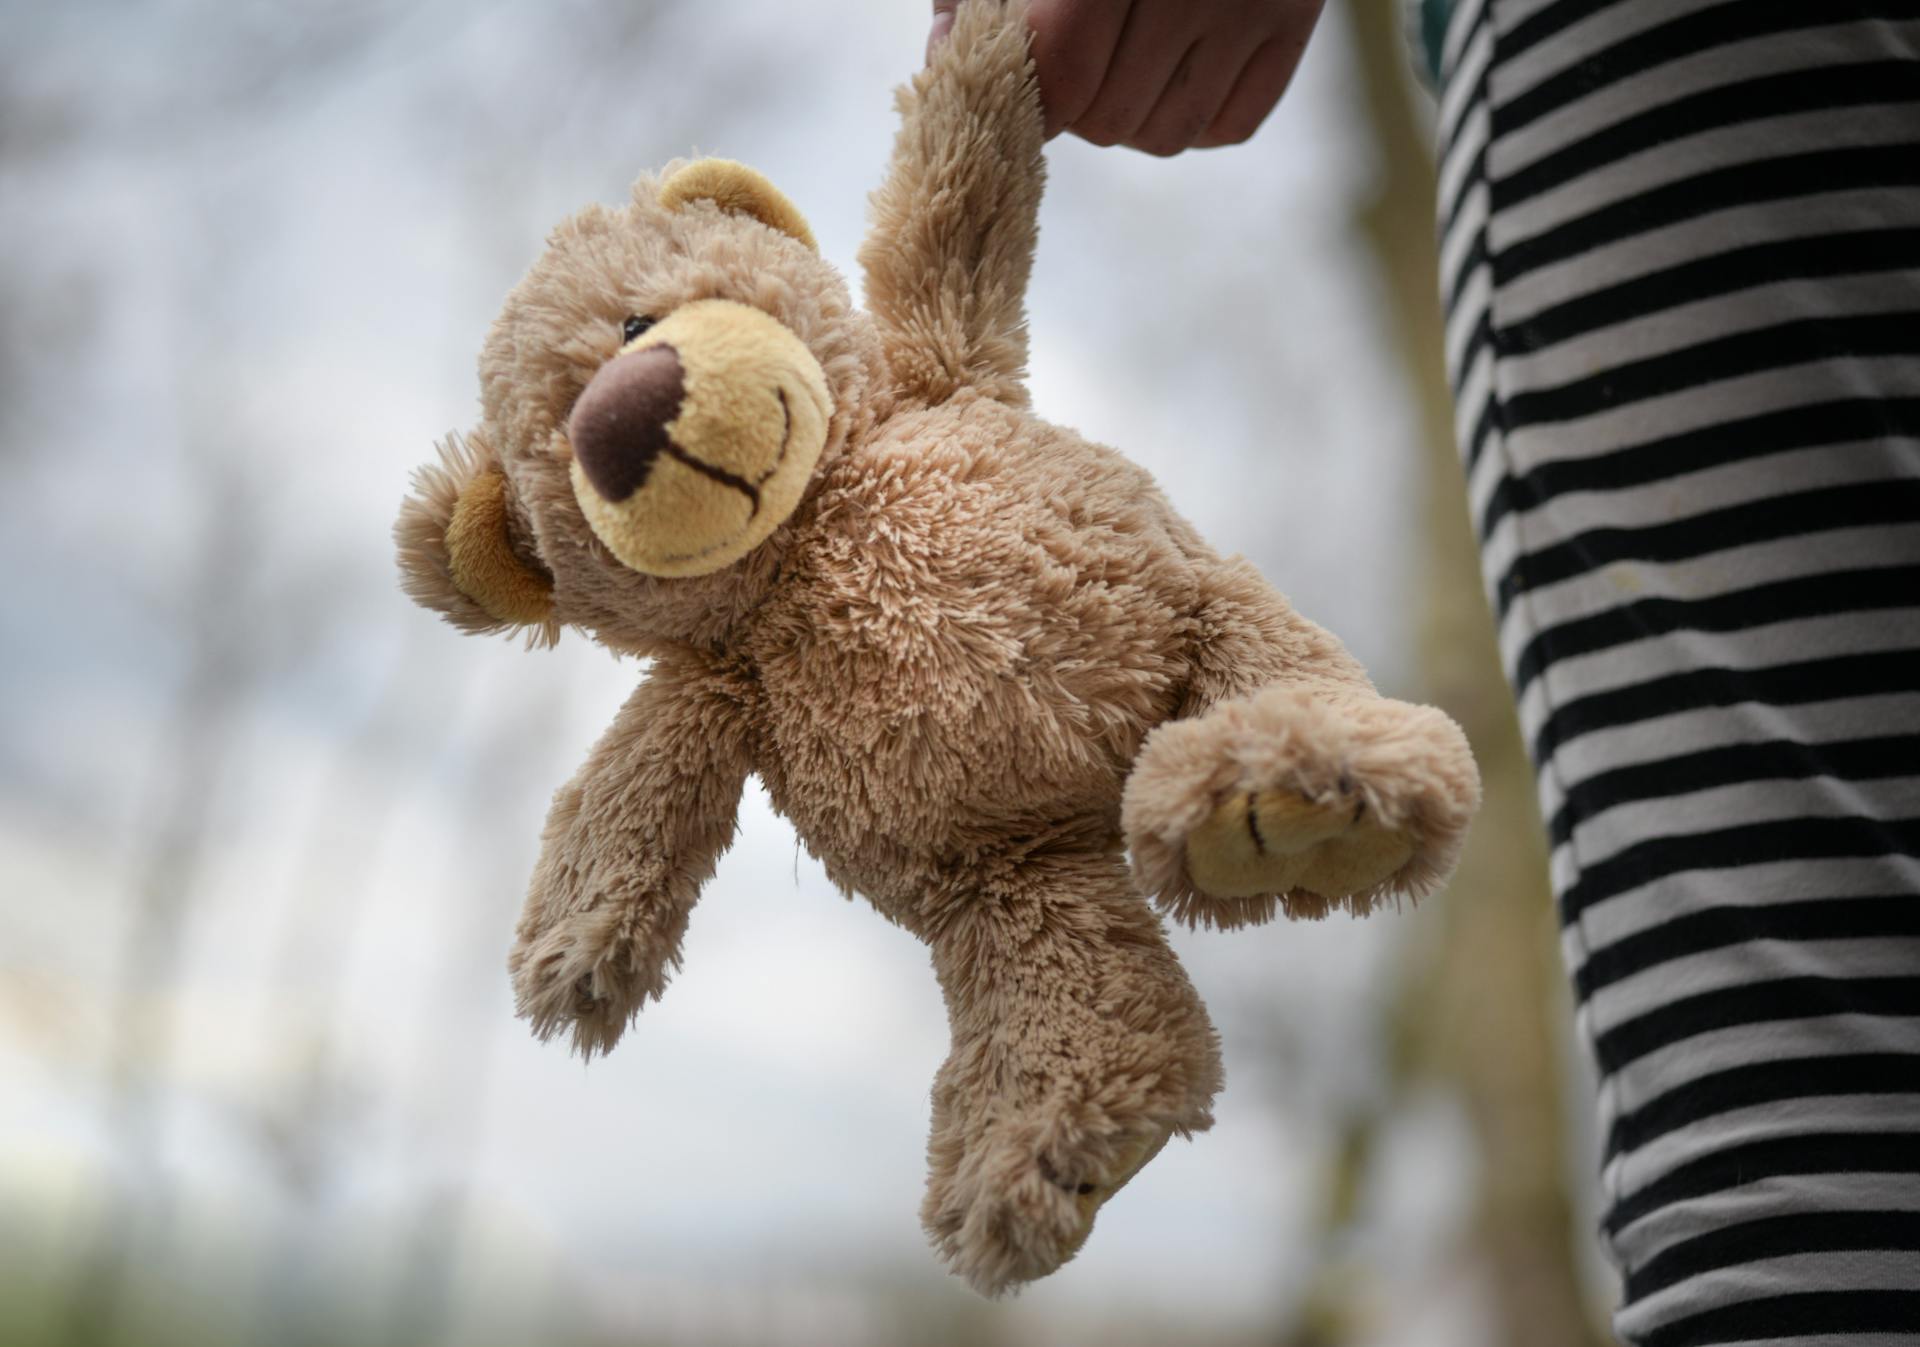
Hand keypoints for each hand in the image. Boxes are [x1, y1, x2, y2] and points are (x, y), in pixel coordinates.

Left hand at [929, 0, 1327, 154]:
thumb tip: (945, 73)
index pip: (1063, 73)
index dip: (1033, 100)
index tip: (1023, 91)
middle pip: (1109, 117)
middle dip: (1079, 109)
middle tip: (1076, 69)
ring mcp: (1250, 2)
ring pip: (1167, 135)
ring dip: (1130, 121)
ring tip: (1121, 69)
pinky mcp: (1295, 22)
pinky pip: (1228, 127)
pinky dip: (1193, 120)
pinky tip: (1174, 74)